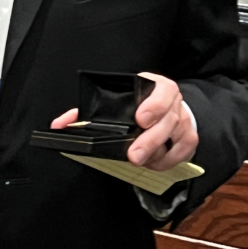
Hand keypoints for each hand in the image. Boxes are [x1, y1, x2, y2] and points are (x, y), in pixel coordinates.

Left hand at [49, 71, 197, 171]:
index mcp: (155, 86)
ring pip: (178, 137)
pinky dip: (168, 160)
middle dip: (150, 140)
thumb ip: (84, 113)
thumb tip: (59, 124)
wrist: (165, 106)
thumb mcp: (114, 101)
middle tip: (134, 154)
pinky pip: (183, 152)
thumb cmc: (135, 104)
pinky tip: (153, 162)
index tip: (140, 119)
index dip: (154, 105)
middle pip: (168, 120)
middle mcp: (173, 102)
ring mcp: (183, 120)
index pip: (162, 91)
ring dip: (157, 153)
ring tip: (141, 161)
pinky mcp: (188, 138)